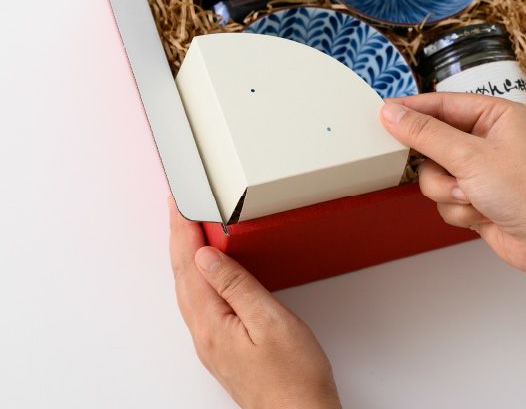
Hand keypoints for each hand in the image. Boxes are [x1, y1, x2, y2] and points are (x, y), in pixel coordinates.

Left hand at [169, 198, 340, 408]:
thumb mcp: (269, 321)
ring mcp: (211, 342)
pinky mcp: (222, 347)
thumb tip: (206, 256)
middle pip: (182, 276)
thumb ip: (235, 285)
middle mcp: (204, 334)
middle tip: (176, 210)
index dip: (182, 231)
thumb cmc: (293, 377)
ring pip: (188, 289)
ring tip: (185, 232)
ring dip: (184, 257)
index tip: (178, 205)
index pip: (189, 266)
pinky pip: (199, 301)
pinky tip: (203, 272)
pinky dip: (195, 277)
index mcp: (211, 323)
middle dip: (177, 239)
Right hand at [380, 93, 525, 274]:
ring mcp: (480, 169)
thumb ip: (425, 133)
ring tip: (472, 197)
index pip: (442, 104)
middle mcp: (487, 139)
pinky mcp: (474, 195)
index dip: (412, 109)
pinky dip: (456, 208)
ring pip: (433, 173)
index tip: (383, 111)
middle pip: (433, 141)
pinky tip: (480, 214)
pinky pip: (443, 196)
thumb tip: (391, 112)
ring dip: (447, 190)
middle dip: (438, 163)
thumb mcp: (469, 156)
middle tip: (436, 166)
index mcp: (495, 115)